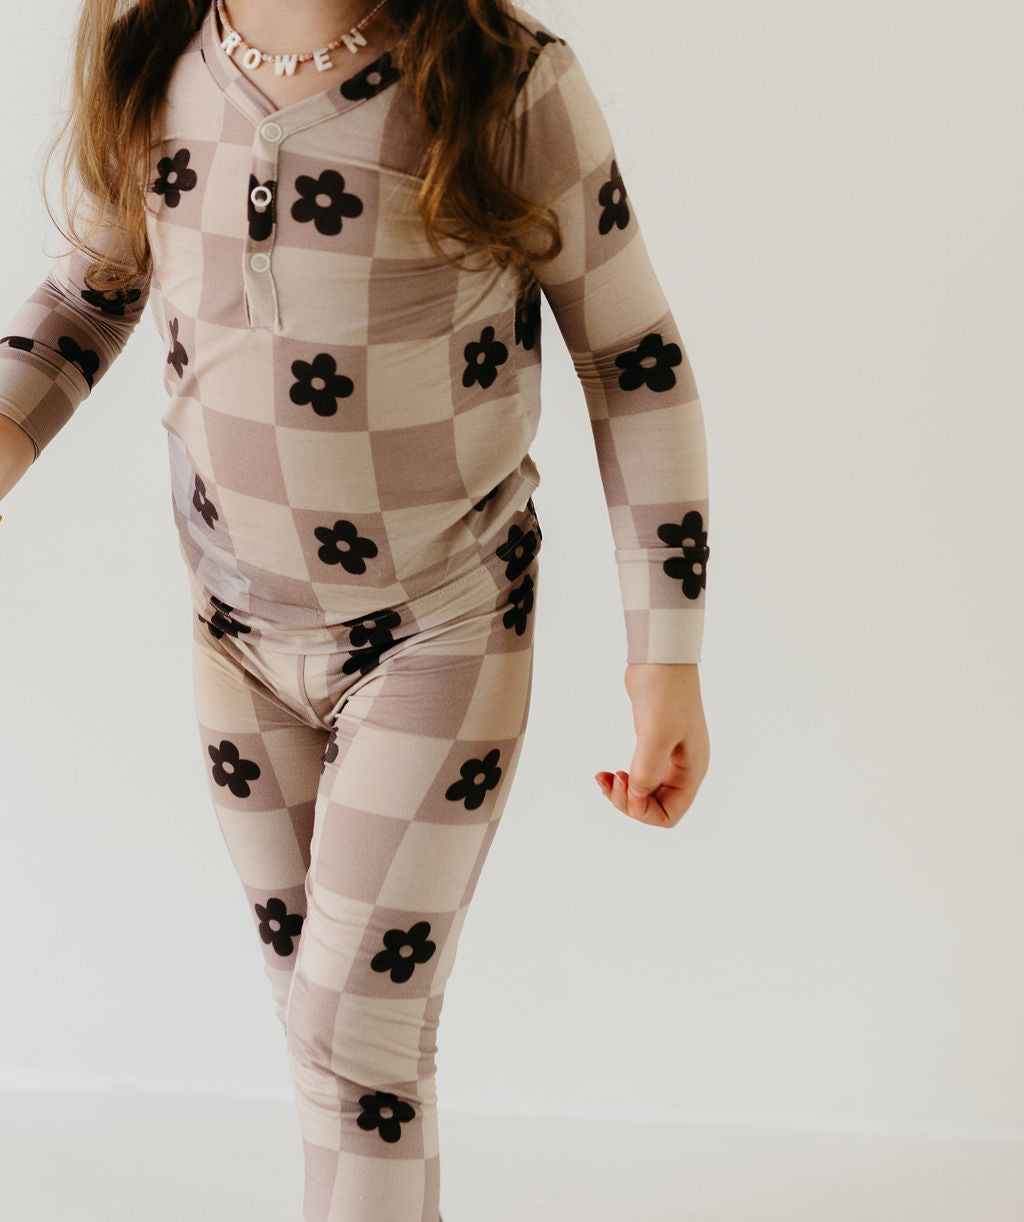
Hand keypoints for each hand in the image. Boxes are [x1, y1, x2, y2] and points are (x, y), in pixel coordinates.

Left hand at [594, 662, 709, 827]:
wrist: (660, 659)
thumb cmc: (665, 694)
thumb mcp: (656, 734)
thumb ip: (648, 771)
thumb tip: (637, 798)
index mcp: (691, 771)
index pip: (670, 814)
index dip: (644, 811)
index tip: (628, 787)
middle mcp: (682, 769)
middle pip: (655, 806)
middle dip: (629, 802)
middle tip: (611, 781)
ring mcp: (668, 757)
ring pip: (644, 792)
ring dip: (622, 793)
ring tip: (603, 779)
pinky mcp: (653, 744)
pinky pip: (638, 775)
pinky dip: (622, 779)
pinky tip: (606, 773)